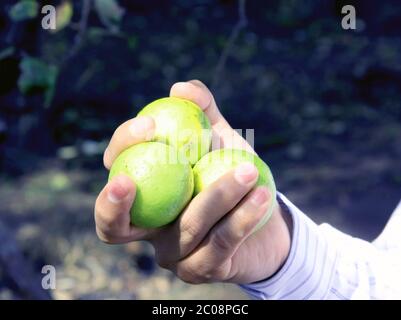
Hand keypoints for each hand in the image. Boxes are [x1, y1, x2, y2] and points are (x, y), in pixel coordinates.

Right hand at [95, 80, 291, 283]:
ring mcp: (172, 254)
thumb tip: (178, 88)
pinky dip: (241, 217)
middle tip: (136, 175)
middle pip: (111, 227)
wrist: (266, 213)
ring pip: (186, 228)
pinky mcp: (200, 270)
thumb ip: (201, 112)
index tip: (150, 126)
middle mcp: (149, 227)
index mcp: (146, 191)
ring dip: (218, 196)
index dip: (122, 148)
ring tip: (250, 170)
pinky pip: (218, 245)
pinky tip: (261, 196)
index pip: (116, 171)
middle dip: (115, 202)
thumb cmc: (232, 171)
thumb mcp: (218, 137)